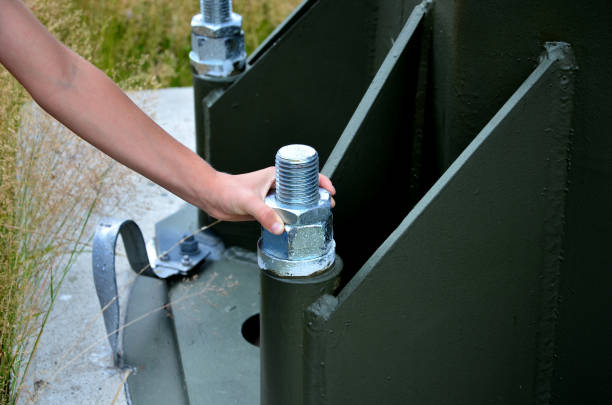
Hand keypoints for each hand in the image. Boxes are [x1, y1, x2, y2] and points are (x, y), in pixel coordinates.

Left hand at [202, 167, 335, 234]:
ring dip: (304, 210)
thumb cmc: (227, 190)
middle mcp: (277, 186)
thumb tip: (280, 228)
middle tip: (327, 208)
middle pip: (303, 190)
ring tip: (316, 219)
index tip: (330, 191)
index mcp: (276, 176)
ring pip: (294, 204)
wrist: (213, 197)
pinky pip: (283, 214)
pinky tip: (295, 228)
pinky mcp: (266, 209)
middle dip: (316, 198)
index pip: (303, 174)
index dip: (320, 181)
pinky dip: (290, 220)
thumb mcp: (248, 201)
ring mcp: (272, 198)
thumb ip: (264, 214)